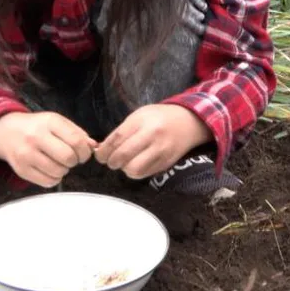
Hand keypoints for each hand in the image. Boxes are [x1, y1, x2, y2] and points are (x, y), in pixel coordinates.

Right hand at [0, 112, 96, 187]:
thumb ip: (77, 133)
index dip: (85, 151)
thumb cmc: (37, 127)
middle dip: (75, 161)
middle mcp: (36, 137)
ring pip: (58, 172)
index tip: (84, 153)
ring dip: (64, 170)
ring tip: (59, 162)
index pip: (76, 140)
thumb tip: (94, 147)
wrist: (5, 132)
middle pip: (67, 157)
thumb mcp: (57, 122)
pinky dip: (54, 178)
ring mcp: (26, 154)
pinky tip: (50, 169)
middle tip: (72, 159)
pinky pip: (47, 182)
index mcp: (49, 122)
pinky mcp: (21, 170)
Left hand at [94, 104, 210, 178]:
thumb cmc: (159, 118)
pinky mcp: (166, 163)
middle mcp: (152, 136)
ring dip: (124, 168)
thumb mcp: (139, 116)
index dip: (104, 150)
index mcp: (142, 121)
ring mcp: (161, 151)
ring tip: (126, 162)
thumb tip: (102, 150)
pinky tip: (137, 164)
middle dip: (112, 161)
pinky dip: (136, 172)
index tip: (100, 155)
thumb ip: (122, 131)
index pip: (117, 139)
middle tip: (111, 160)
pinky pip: (144, 174)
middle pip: (123, 155)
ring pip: (133, 169)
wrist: (189, 122)